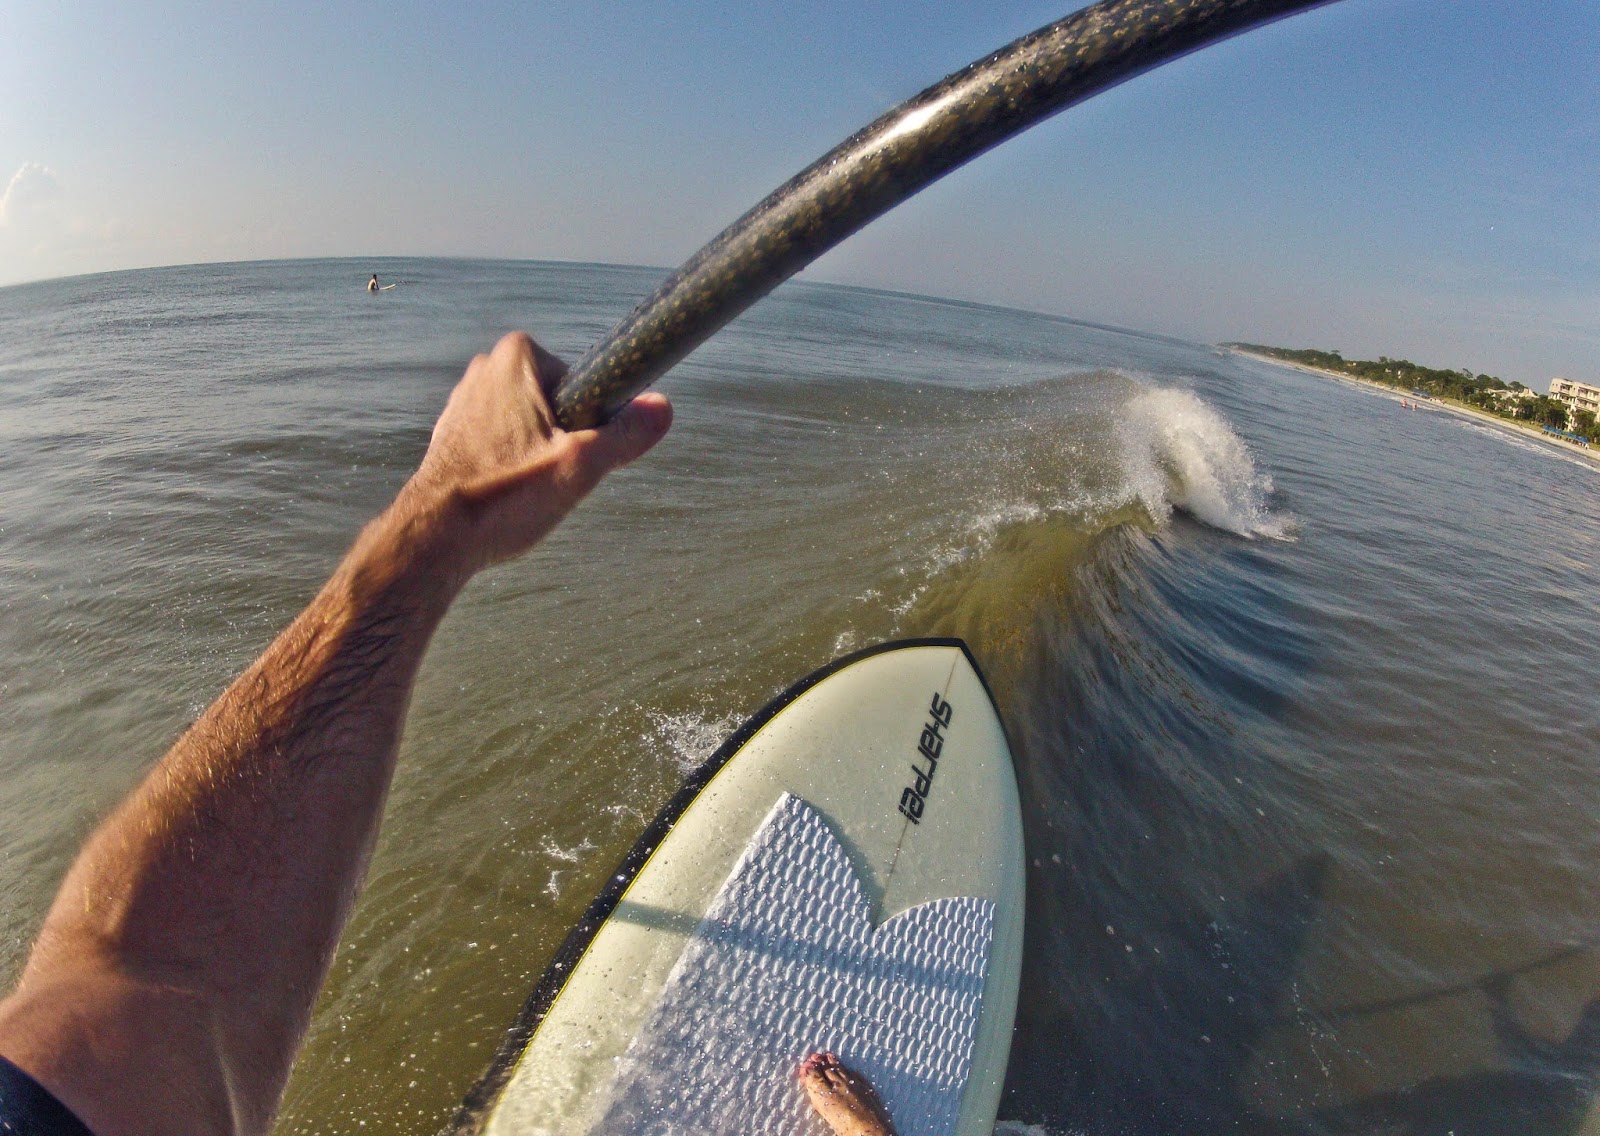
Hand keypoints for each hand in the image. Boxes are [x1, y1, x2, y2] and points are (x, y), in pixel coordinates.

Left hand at [406, 331, 671, 579]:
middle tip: (552, 478)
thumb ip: (627, 433)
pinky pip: (507, 444)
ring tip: (524, 490)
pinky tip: (505, 495)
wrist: (435, 536)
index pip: (588, 384)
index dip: (592, 425)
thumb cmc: (504, 497)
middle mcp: (488, 367)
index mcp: (519, 356)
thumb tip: (663, 408)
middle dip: (565, 442)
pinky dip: (514, 468)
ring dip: (540, 458)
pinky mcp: (455, 432)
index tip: (577, 456)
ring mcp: (467, 399)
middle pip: (561, 406)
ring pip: (534, 428)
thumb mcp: (581, 464)